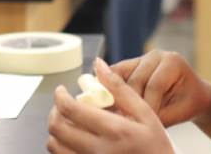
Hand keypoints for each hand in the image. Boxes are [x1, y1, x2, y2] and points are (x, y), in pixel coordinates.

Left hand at [47, 58, 174, 153]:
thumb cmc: (155, 147)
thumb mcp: (145, 114)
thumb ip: (119, 88)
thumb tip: (99, 65)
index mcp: (114, 130)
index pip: (70, 109)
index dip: (59, 96)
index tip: (62, 91)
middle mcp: (99, 151)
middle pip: (56, 128)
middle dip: (54, 112)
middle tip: (63, 106)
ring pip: (54, 146)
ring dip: (56, 132)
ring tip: (69, 123)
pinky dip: (62, 147)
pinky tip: (75, 141)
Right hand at [111, 49, 210, 133]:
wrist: (192, 94)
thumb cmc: (190, 103)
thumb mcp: (181, 112)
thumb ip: (160, 117)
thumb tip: (137, 126)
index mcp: (173, 62)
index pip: (155, 85)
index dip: (147, 106)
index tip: (143, 124)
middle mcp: (156, 55)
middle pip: (136, 80)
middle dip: (131, 103)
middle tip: (128, 122)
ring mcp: (141, 58)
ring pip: (121, 76)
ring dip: (117, 96)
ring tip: (117, 115)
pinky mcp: (130, 64)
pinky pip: (115, 73)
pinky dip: (109, 87)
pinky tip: (108, 103)